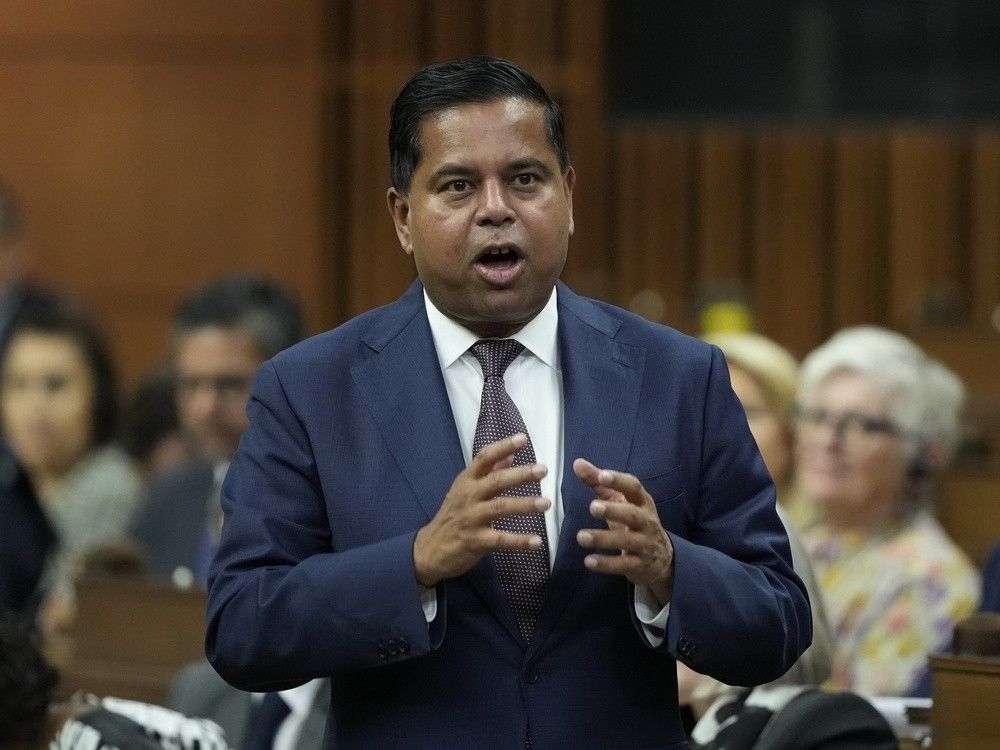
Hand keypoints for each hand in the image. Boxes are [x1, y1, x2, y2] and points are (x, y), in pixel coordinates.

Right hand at [413, 434, 549, 586]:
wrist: (430, 548)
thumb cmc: (454, 515)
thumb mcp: (467, 489)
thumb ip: (489, 472)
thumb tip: (511, 454)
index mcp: (467, 480)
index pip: (484, 458)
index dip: (503, 447)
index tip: (522, 439)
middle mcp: (469, 496)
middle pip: (495, 481)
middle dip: (520, 475)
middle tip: (542, 470)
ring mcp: (471, 518)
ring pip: (500, 508)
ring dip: (524, 504)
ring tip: (546, 503)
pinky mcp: (475, 540)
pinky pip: (500, 540)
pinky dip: (519, 541)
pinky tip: (536, 541)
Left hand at [573, 458, 673, 605]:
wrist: (661, 558)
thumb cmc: (633, 522)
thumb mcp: (620, 501)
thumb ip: (598, 483)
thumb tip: (577, 463)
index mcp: (641, 502)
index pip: (633, 487)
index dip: (619, 481)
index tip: (601, 475)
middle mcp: (646, 521)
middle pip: (632, 514)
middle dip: (613, 510)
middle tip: (592, 507)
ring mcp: (645, 544)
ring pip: (626, 541)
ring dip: (603, 539)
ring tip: (581, 537)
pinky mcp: (639, 564)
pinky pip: (624, 564)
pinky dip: (606, 564)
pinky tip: (589, 561)